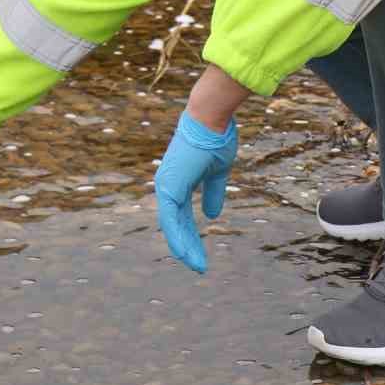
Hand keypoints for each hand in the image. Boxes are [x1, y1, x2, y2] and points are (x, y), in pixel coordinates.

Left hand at [154, 111, 237, 272]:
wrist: (211, 117)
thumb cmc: (214, 138)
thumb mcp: (217, 172)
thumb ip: (212, 193)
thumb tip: (211, 215)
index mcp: (179, 182)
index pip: (183, 216)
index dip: (191, 235)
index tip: (200, 253)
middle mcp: (168, 185)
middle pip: (178, 224)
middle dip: (189, 246)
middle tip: (199, 266)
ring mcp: (167, 186)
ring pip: (173, 226)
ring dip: (184, 247)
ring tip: (196, 266)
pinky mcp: (170, 187)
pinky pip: (172, 219)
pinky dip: (178, 237)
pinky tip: (185, 254)